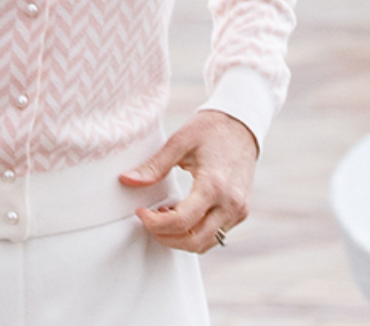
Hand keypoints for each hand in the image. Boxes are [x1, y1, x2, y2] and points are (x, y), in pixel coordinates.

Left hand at [120, 110, 257, 253]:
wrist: (242, 125)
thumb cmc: (210, 130)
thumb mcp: (179, 142)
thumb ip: (154, 166)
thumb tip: (127, 180)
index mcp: (213, 185)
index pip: (182, 221)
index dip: (156, 223)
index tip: (140, 212)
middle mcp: (230, 203)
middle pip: (194, 240)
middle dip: (166, 237)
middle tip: (148, 221)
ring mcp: (238, 210)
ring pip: (206, 243)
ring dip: (180, 239)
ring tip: (162, 218)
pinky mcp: (241, 212)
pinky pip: (217, 235)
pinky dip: (195, 233)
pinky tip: (180, 215)